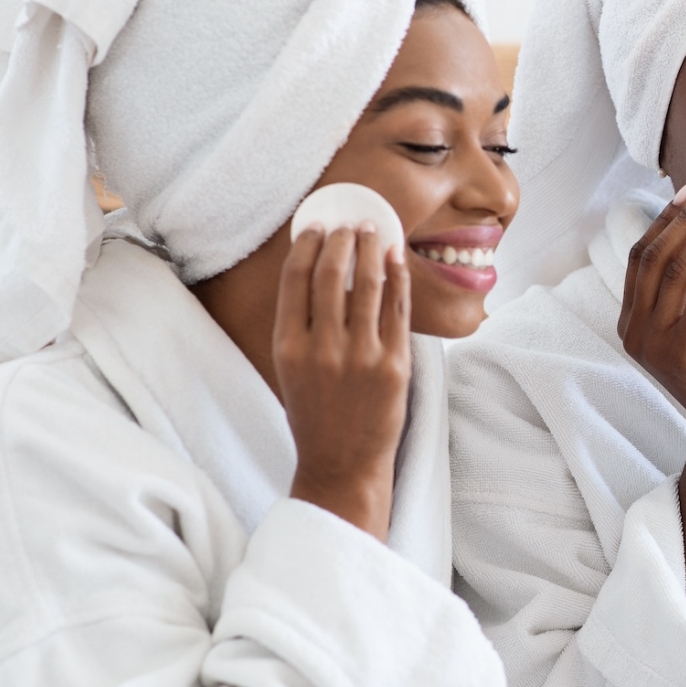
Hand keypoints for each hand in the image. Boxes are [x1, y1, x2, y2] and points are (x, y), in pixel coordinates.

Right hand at [274, 224, 411, 540]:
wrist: (342, 464)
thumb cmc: (316, 414)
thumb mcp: (291, 370)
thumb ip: (300, 326)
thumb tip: (316, 271)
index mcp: (288, 347)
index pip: (296, 280)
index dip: (307, 246)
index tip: (316, 226)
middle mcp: (322, 348)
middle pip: (332, 274)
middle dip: (342, 239)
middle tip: (350, 223)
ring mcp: (361, 356)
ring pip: (368, 284)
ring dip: (372, 248)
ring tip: (375, 230)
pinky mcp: (394, 364)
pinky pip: (398, 308)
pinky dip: (397, 277)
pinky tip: (396, 258)